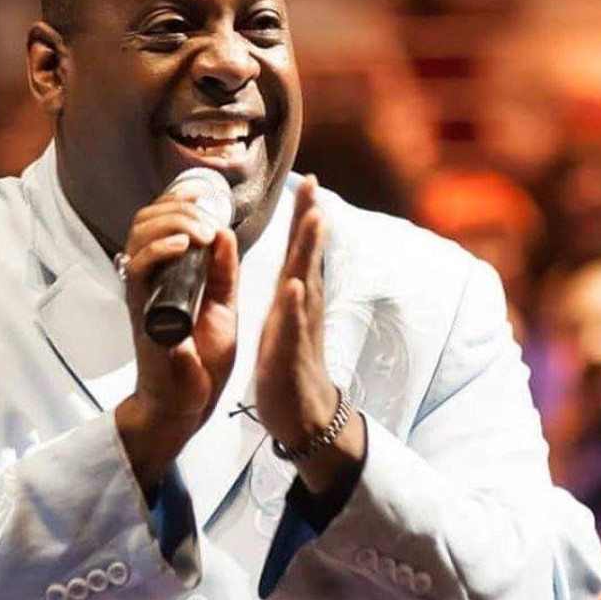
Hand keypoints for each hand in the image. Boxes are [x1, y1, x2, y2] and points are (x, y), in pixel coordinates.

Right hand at [114, 180, 238, 490]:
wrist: (189, 402)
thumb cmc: (201, 358)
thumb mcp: (222, 305)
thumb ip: (223, 271)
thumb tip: (224, 232)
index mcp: (167, 274)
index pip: (158, 222)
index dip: (176, 201)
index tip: (201, 194)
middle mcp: (149, 279)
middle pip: (145, 222)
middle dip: (178, 209)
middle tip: (208, 221)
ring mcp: (142, 295)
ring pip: (140, 238)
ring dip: (173, 224)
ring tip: (201, 232)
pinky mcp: (142, 312)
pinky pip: (140, 271)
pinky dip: (160, 251)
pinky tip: (183, 245)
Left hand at [255, 176, 364, 494]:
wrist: (304, 418)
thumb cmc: (290, 369)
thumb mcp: (286, 323)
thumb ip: (291, 294)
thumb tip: (296, 268)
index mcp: (294, 299)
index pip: (299, 251)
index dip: (303, 216)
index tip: (308, 180)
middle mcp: (301, 308)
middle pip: (306, 257)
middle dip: (309, 219)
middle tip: (313, 183)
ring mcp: (298, 330)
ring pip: (305, 284)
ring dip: (309, 252)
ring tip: (314, 219)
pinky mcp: (290, 355)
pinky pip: (292, 328)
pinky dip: (293, 307)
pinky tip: (294, 287)